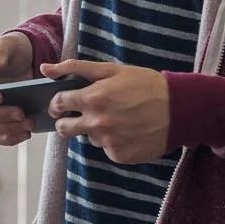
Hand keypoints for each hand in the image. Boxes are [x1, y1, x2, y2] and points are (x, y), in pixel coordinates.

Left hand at [45, 59, 171, 165]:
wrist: (180, 109)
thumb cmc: (145, 84)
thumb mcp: (112, 70)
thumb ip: (75, 68)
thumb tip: (45, 68)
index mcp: (93, 98)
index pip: (58, 104)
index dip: (58, 103)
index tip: (63, 103)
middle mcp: (97, 123)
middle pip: (64, 130)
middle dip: (66, 122)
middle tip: (81, 116)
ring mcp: (108, 142)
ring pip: (89, 138)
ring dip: (96, 130)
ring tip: (118, 118)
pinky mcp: (120, 156)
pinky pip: (107, 149)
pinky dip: (113, 141)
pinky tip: (128, 130)